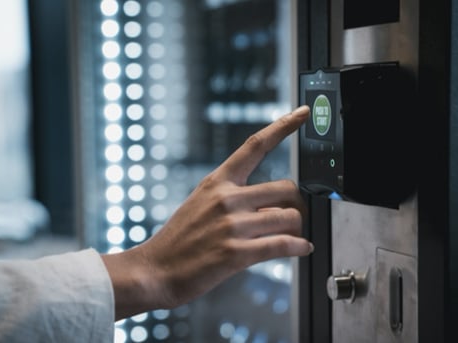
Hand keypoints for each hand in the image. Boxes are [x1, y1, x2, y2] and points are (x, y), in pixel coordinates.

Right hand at [101, 105, 312, 319]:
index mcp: (218, 182)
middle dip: (296, 204)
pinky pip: (283, 244)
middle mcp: (227, 198)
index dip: (283, 126)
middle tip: (294, 216)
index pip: (255, 145)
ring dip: (297, 229)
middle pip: (286, 188)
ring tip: (293, 237)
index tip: (303, 112)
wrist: (154, 270)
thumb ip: (237, 200)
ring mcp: (232, 225)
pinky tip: (302, 248)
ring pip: (290, 217)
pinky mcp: (236, 253)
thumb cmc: (179, 239)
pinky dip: (299, 247)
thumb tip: (272, 208)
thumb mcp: (202, 205)